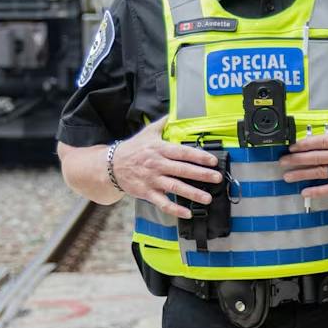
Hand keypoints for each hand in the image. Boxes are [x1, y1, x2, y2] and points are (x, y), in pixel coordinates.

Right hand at [109, 116, 223, 219]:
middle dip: (201, 174)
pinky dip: (174, 209)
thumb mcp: (146, 133)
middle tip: (217, 178)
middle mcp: (157, 164)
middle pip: (182, 170)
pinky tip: (187, 213)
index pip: (182, 152)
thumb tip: (172, 114)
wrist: (110, 166)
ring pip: (175, 187)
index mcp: (159, 149)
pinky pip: (162, 202)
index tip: (212, 161)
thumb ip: (161, 124)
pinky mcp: (147, 192)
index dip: (198, 156)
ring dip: (192, 193)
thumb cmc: (132, 149)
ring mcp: (152, 179)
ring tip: (207, 198)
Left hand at [279, 109, 327, 198]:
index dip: (304, 144)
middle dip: (297, 159)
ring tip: (287, 176)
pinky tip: (306, 192)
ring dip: (302, 175)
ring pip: (321, 173)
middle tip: (282, 161)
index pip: (322, 141)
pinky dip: (319, 191)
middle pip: (317, 158)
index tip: (291, 146)